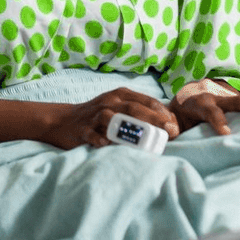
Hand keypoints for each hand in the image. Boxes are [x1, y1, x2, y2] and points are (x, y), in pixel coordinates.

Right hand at [45, 88, 178, 149]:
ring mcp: (94, 115)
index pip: (146, 100)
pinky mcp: (82, 129)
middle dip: (154, 120)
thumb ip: (140, 113)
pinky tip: (108, 145)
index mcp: (121, 94)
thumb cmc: (98, 116)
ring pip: (113, 118)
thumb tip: (169, 127)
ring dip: (130, 129)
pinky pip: (91, 134)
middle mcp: (109, 101)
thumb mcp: (119, 107)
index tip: (176, 126)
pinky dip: (100, 139)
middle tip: (170, 133)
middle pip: (133, 108)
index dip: (162, 113)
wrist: (63, 121)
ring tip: (146, 140)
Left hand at [170, 79, 239, 135]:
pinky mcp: (237, 95)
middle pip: (234, 99)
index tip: (226, 132)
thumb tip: (169, 130)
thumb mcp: (171, 121)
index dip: (217, 120)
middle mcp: (214, 93)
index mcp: (196, 100)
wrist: (183, 98)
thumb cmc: (178, 116)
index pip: (208, 109)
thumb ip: (170, 126)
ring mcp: (227, 92)